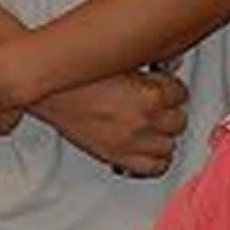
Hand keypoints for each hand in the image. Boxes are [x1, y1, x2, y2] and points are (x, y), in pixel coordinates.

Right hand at [32, 70, 189, 176]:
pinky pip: (155, 167)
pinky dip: (155, 158)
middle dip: (168, 111)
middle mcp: (145, 121)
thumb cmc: (75, 75)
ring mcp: (133, 142)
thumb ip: (147, 70)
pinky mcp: (119, 157)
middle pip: (178, 121)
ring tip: (149, 125)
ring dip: (162, 135)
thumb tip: (166, 73)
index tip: (163, 87)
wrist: (46, 92)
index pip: (182, 94)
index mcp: (150, 94)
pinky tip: (147, 147)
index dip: (171, 89)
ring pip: (170, 145)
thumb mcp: (120, 63)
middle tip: (154, 105)